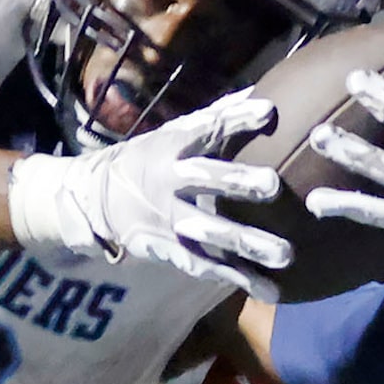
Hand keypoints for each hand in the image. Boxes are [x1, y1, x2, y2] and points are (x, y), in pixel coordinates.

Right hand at [6, 92, 289, 298]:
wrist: (98, 200)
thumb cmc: (150, 159)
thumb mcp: (173, 133)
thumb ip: (215, 117)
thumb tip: (260, 93)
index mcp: (173, 147)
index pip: (207, 128)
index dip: (236, 119)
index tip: (269, 112)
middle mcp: (170, 182)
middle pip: (206, 179)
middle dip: (238, 181)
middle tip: (273, 184)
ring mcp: (170, 220)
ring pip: (211, 232)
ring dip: (247, 243)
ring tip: (285, 255)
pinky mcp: (171, 251)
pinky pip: (207, 267)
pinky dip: (238, 279)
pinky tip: (270, 291)